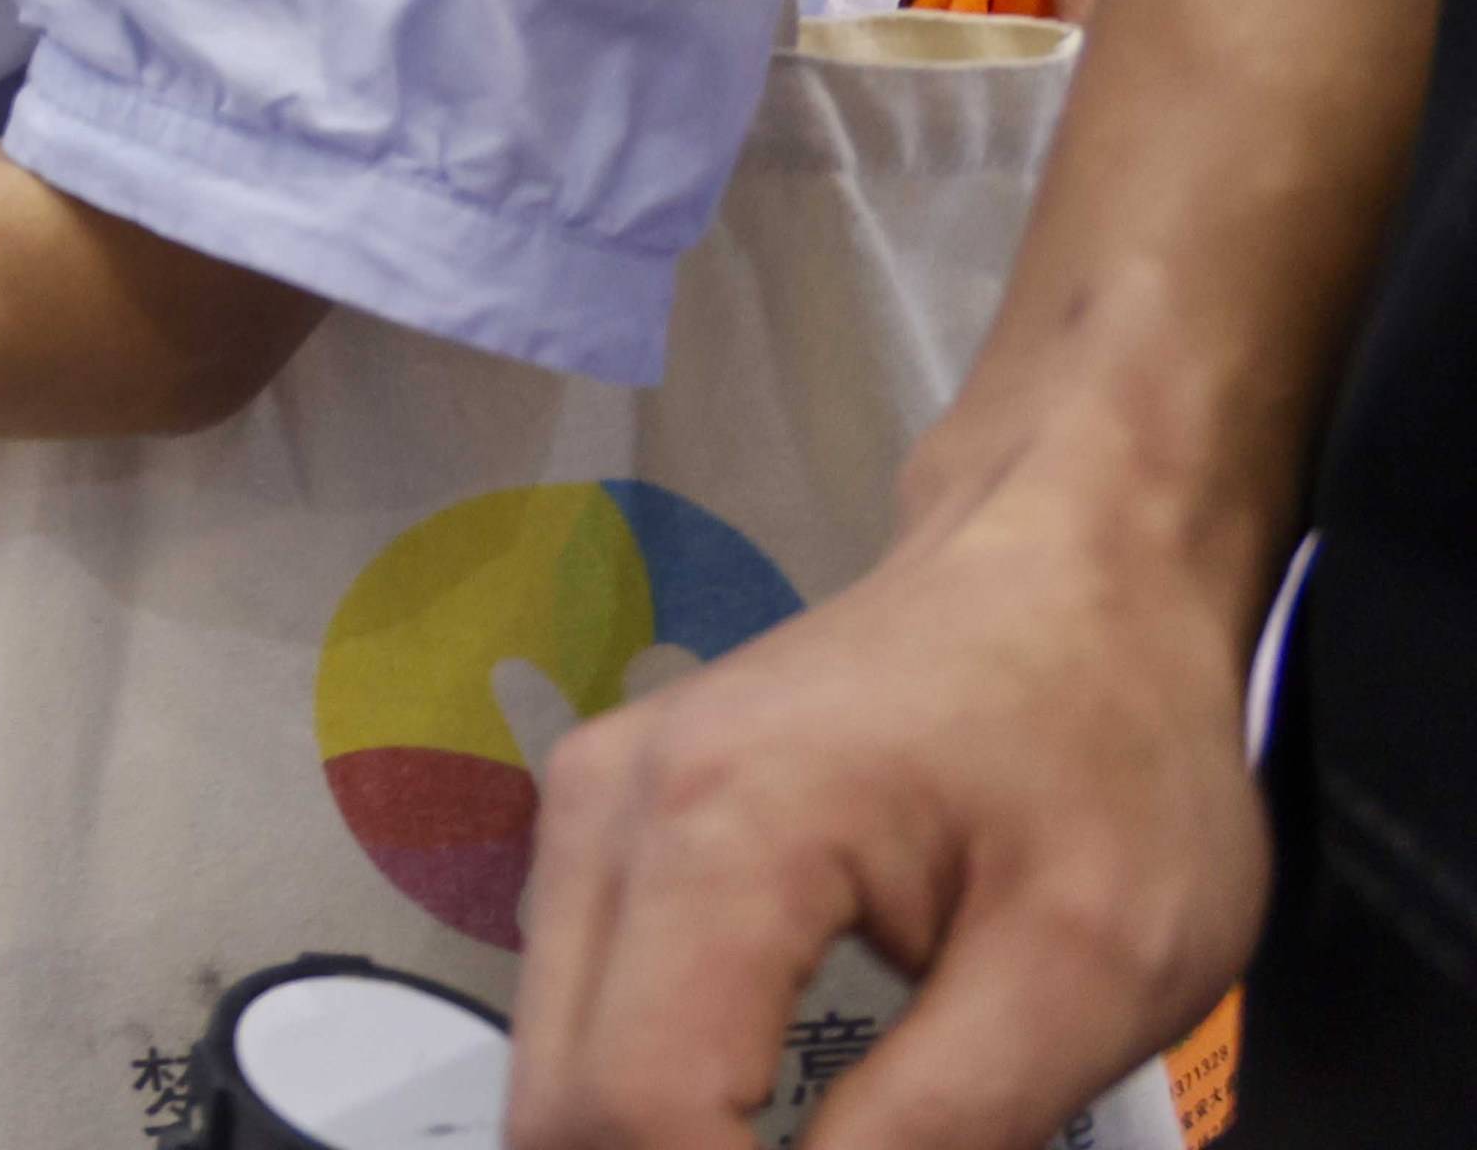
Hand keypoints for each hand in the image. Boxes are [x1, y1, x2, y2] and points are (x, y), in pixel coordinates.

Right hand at [503, 447, 1265, 1146]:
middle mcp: (604, 814)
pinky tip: (758, 1125)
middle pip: (559, 1106)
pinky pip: (581, 1013)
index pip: (638, 1110)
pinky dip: (649, 1103)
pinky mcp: (601, 825)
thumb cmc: (1107, 747)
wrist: (1065, 567)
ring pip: (553, 1072)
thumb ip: (943, 1128)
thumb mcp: (1091, 969)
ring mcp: (585, 810)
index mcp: (719, 833)